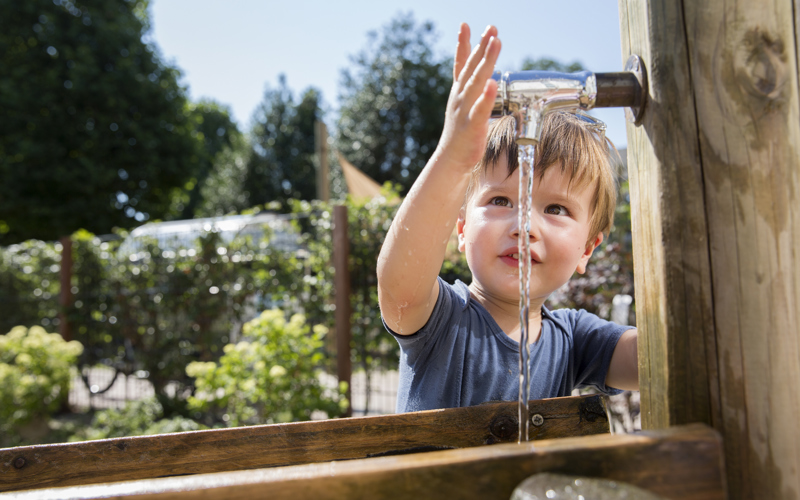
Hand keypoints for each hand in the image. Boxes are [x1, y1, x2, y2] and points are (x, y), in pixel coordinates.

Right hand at [435, 24, 500, 170]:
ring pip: (477, 82)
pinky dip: (486, 96)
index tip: (465, 25)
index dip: (463, 45)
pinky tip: (492, 83)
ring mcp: (464, 110)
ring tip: (495, 43)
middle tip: (491, 28)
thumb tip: (487, 78)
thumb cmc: (461, 134)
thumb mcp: (465, 107)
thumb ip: (475, 91)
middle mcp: (460, 97)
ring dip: (486, 61)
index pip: (461, 64)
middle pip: (472, 68)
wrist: (450, 160)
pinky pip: (480, 109)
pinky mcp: (472, 126)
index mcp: (459, 92)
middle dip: (481, 47)